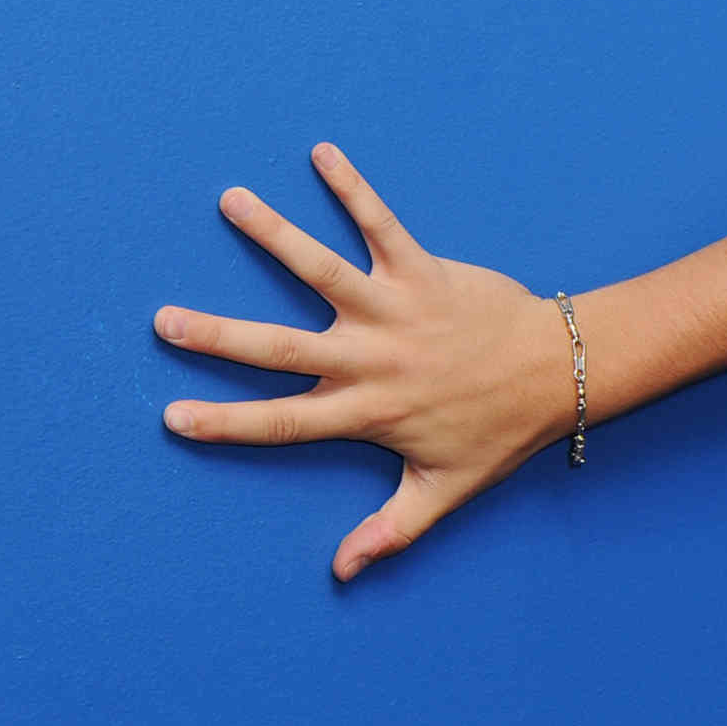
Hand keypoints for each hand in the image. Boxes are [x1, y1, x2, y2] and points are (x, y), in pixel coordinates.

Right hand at [156, 144, 575, 580]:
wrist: (562, 373)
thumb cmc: (500, 430)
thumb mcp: (446, 488)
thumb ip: (392, 529)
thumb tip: (343, 573)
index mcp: (368, 411)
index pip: (283, 423)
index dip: (227, 424)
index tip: (172, 417)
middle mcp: (372, 359)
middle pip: (281, 348)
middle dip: (219, 336)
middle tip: (164, 320)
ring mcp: (395, 311)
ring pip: (324, 267)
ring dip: (276, 234)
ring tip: (233, 201)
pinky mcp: (423, 271)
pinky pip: (383, 223)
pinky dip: (355, 188)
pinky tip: (324, 152)